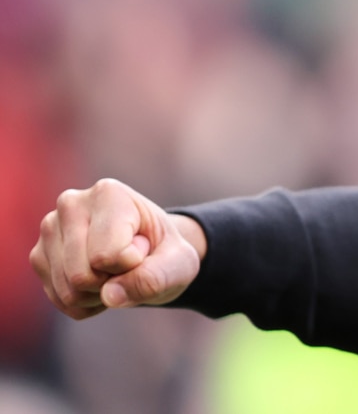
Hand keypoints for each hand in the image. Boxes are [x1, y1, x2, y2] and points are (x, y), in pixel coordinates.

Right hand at [29, 178, 204, 319]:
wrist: (150, 252)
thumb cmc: (166, 252)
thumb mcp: (180, 263)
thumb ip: (155, 277)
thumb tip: (109, 295)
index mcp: (109, 194)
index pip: (108, 256)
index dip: (133, 265)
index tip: (144, 246)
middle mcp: (71, 205)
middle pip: (82, 276)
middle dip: (113, 282)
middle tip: (130, 263)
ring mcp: (49, 230)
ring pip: (68, 292)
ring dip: (100, 295)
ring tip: (115, 271)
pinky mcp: (38, 256)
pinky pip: (61, 301)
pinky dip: (86, 302)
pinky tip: (100, 281)